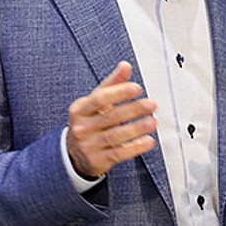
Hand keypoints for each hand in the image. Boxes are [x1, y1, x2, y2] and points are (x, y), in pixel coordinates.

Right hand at [66, 61, 156, 177]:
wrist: (73, 153)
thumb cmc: (89, 122)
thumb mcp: (94, 102)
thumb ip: (112, 84)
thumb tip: (125, 65)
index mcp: (80, 109)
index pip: (100, 98)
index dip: (119, 92)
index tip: (137, 88)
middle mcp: (82, 127)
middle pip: (110, 116)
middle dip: (133, 109)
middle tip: (152, 104)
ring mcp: (89, 145)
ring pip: (115, 136)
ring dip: (137, 128)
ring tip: (152, 122)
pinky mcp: (98, 160)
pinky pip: (119, 153)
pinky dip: (135, 147)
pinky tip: (148, 141)